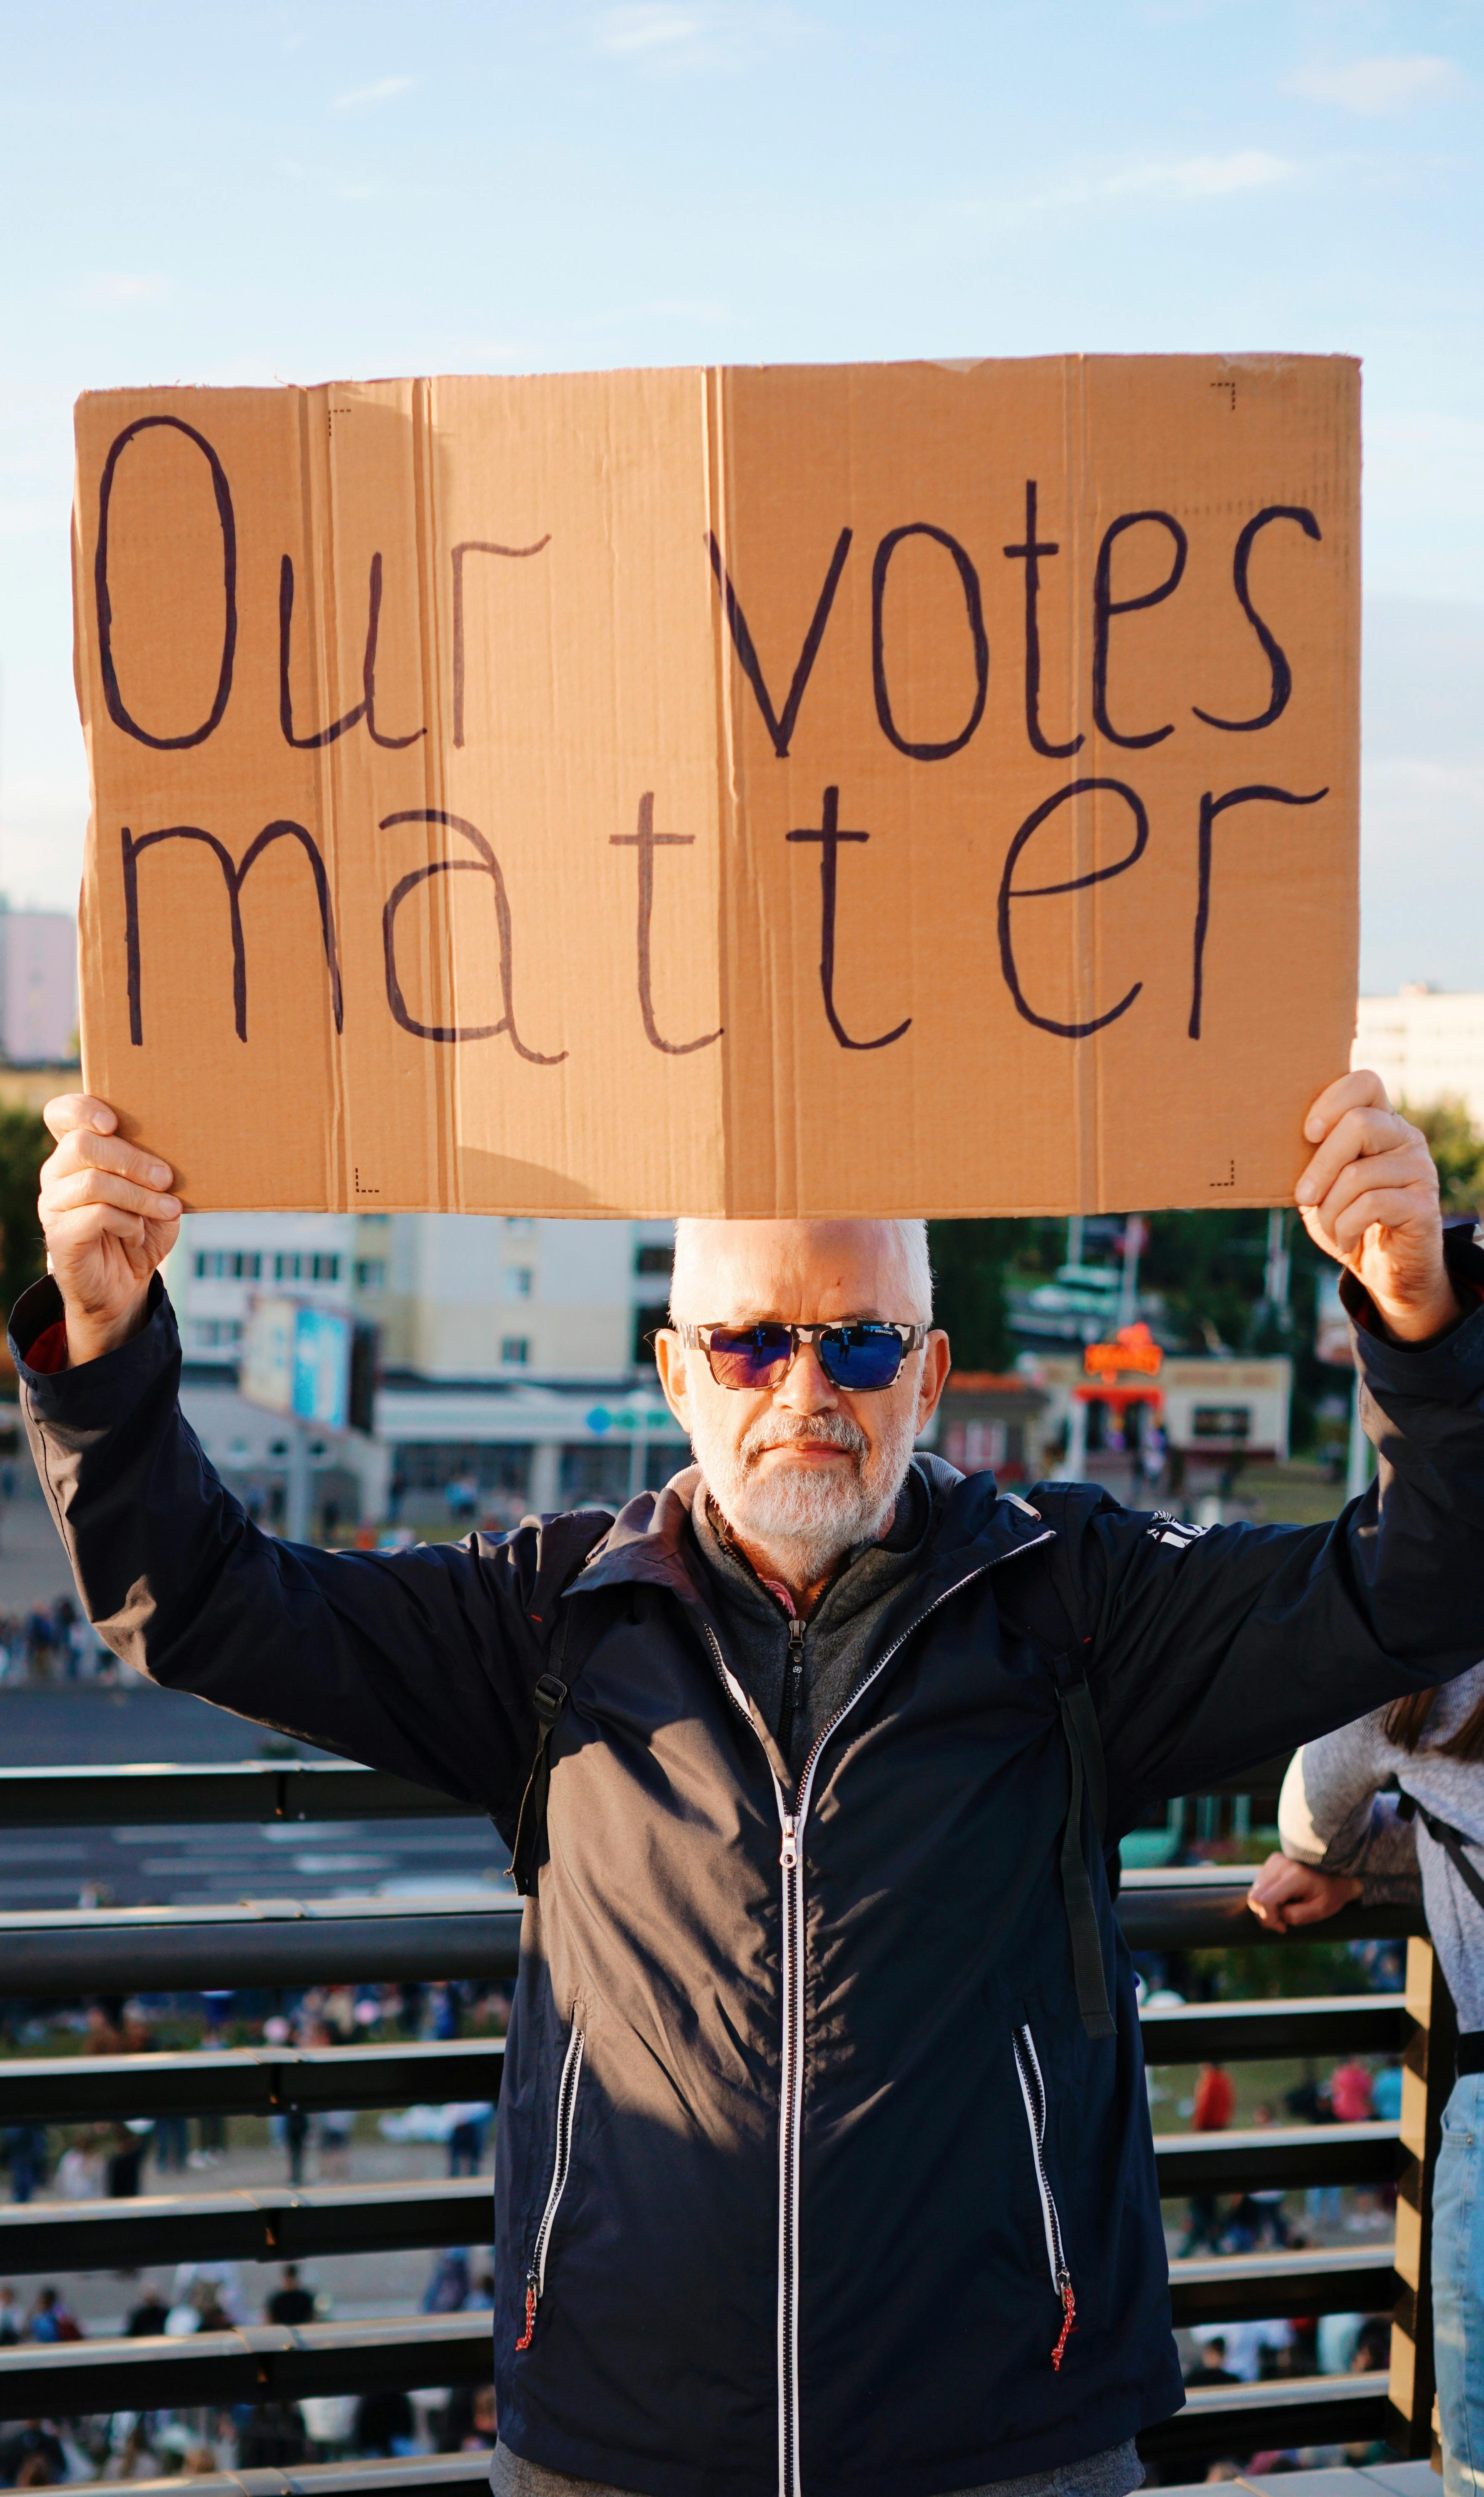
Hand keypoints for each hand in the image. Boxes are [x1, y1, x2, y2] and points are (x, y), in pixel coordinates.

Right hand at [38, 1096, 181, 1365]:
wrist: (126, 1284)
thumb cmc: (142, 1229)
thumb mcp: (156, 1193)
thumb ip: (155, 1168)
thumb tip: (175, 1150)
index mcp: (78, 1153)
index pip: (61, 1113)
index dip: (82, 1109)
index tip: (113, 1122)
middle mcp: (58, 1173)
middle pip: (82, 1145)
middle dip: (133, 1160)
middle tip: (167, 1179)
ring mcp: (54, 1203)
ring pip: (94, 1182)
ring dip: (140, 1195)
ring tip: (168, 1209)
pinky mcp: (59, 1234)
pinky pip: (96, 1215)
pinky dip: (128, 1223)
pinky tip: (137, 1233)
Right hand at [1246, 1851, 1361, 1930]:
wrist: (1337, 1872)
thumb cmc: (1331, 1893)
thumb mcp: (1320, 1910)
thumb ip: (1297, 1916)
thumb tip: (1277, 1915)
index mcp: (1295, 1876)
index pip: (1265, 1900)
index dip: (1269, 1919)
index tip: (1283, 1928)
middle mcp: (1281, 1865)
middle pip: (1255, 1896)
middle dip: (1265, 1916)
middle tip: (1282, 1923)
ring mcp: (1275, 1861)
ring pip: (1255, 1891)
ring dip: (1266, 1906)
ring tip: (1286, 1908)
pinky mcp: (1272, 1861)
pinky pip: (1259, 1884)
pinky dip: (1266, 1897)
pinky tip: (1283, 1898)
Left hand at [1297, 1070, 1456, 1341]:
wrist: (1383, 1269)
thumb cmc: (1346, 1218)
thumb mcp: (1321, 1184)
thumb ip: (1310, 1157)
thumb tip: (1271, 1140)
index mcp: (1380, 1122)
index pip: (1365, 1083)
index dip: (1332, 1101)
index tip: (1308, 1134)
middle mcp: (1406, 1138)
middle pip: (1359, 1125)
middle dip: (1320, 1165)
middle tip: (1303, 1196)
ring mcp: (1420, 1169)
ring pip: (1358, 1173)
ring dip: (1330, 1209)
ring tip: (1330, 1227)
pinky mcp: (1424, 1205)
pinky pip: (1372, 1204)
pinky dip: (1346, 1227)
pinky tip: (1345, 1240)